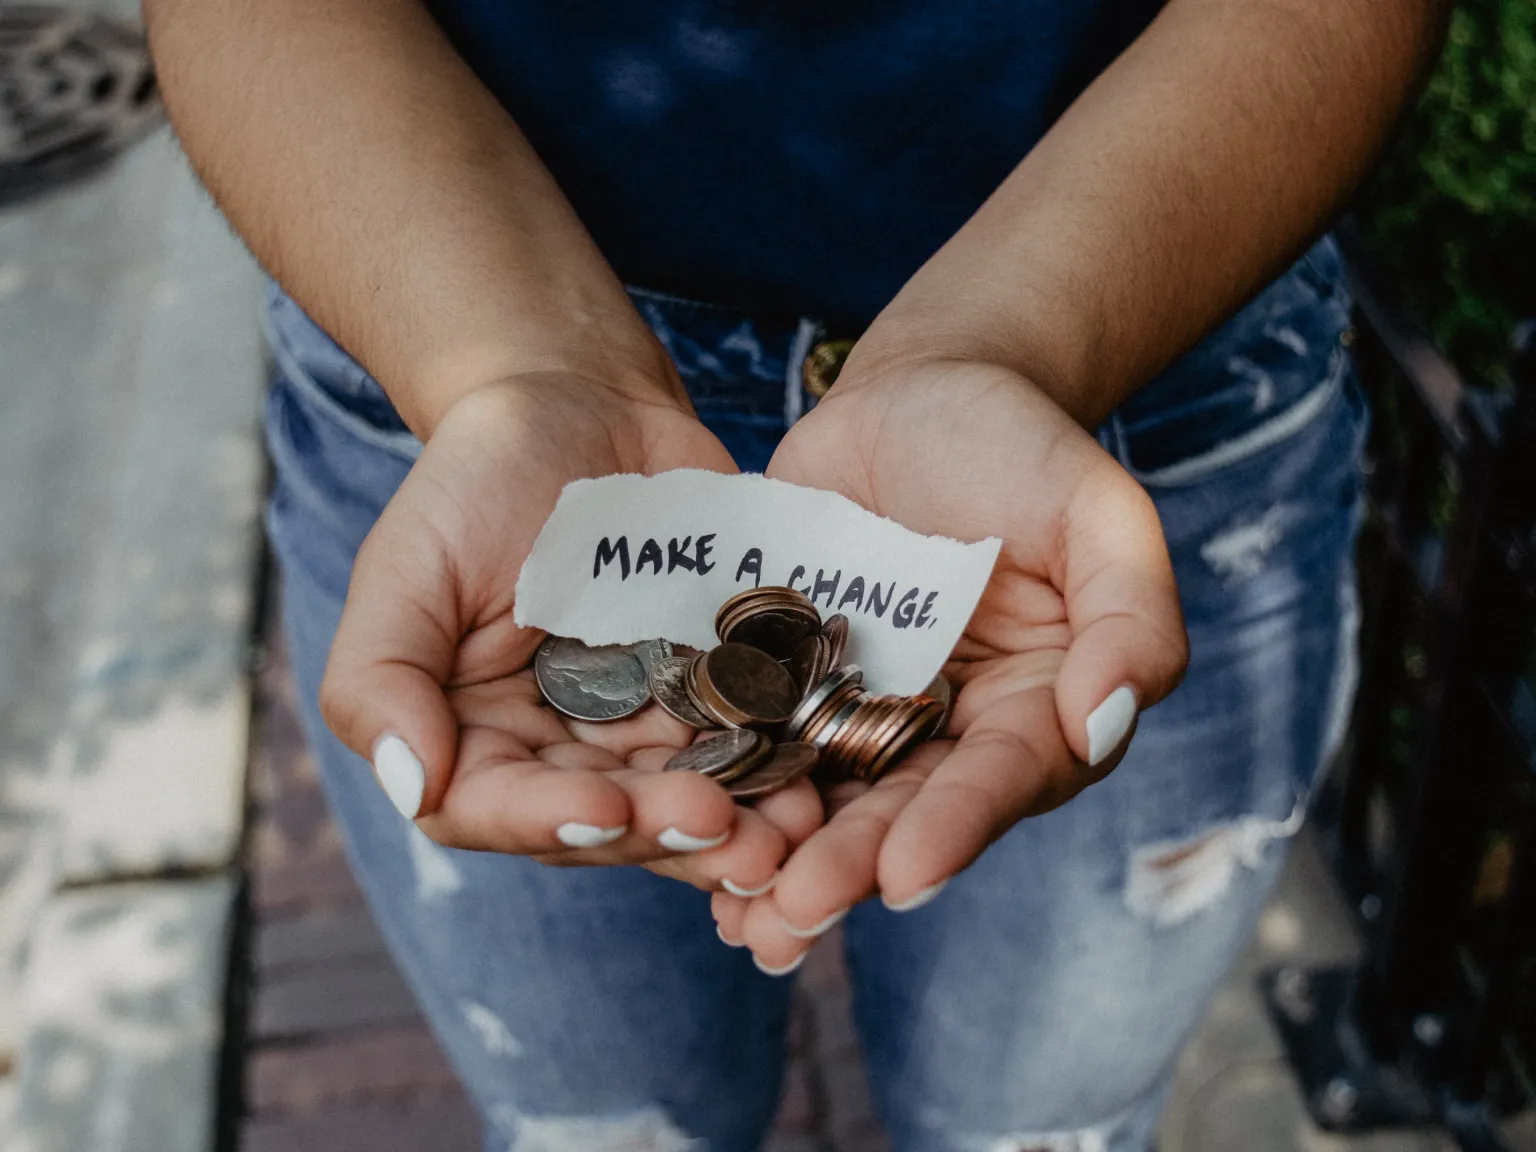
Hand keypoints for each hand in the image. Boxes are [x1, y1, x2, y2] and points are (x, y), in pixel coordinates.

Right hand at [320, 375, 822, 890]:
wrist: (581, 403)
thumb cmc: (476, 480)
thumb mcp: (407, 566)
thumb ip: (380, 679)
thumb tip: (412, 785)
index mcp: (474, 737)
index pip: (497, 809)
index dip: (552, 822)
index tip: (609, 810)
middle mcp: (560, 751)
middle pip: (608, 822)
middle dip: (667, 833)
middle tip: (729, 832)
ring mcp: (644, 726)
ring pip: (687, 799)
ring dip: (741, 826)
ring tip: (791, 831)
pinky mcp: (715, 690)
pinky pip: (750, 742)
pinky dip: (781, 766)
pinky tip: (819, 780)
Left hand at [712, 359, 1187, 969]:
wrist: (920, 392)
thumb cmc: (1023, 446)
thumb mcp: (1099, 513)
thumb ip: (1130, 616)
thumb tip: (1104, 722)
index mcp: (1034, 708)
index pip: (1002, 779)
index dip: (957, 827)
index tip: (906, 874)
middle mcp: (947, 730)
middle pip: (902, 810)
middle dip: (850, 866)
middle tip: (795, 914)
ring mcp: (861, 709)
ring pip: (824, 798)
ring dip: (781, 859)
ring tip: (738, 915)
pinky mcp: (787, 679)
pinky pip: (756, 740)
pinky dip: (726, 788)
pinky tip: (681, 836)